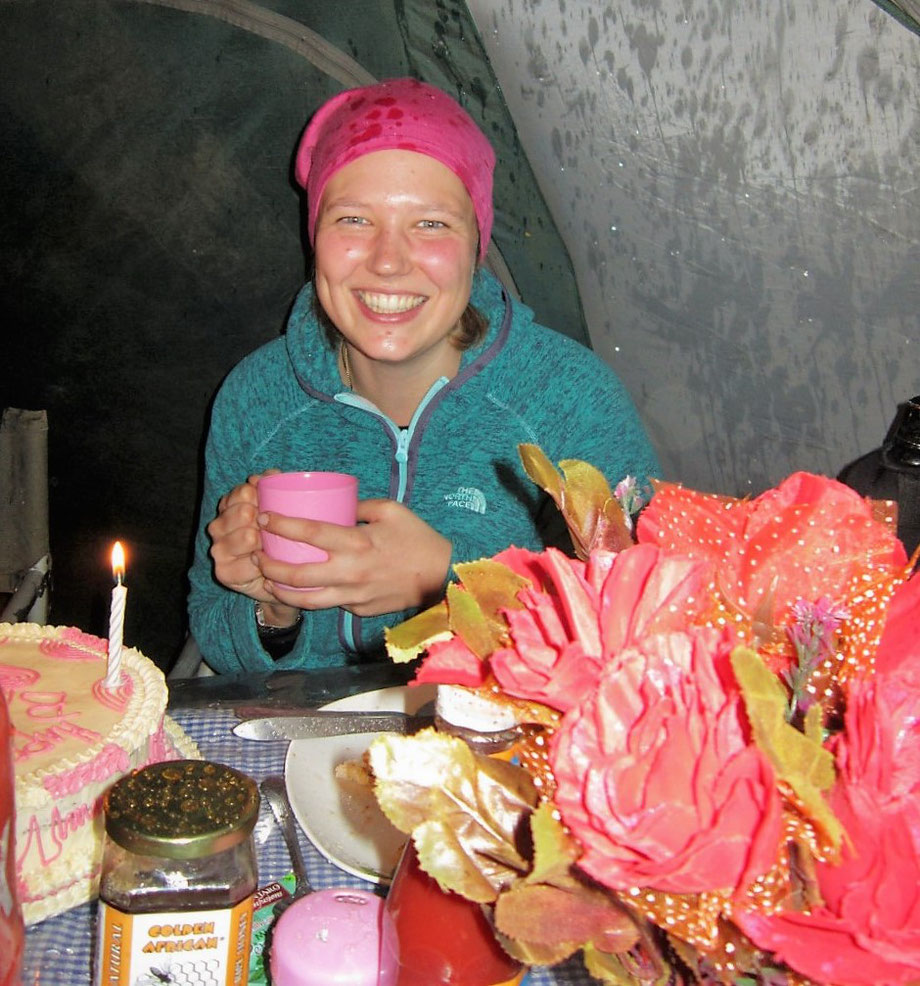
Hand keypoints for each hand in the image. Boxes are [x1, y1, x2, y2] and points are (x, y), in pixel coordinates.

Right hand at [207, 471, 299, 626]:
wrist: (278, 578)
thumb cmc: (279, 541)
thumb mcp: (279, 510)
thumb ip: (274, 486)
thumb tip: (271, 474)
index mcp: (229, 505)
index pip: (242, 492)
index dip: (260, 496)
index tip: (272, 504)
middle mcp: (219, 525)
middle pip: (243, 512)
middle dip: (263, 519)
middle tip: (274, 529)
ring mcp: (219, 549)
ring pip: (246, 536)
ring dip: (264, 542)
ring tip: (272, 546)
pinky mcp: (224, 572)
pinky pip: (246, 564)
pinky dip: (260, 565)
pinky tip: (265, 564)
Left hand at [256, 498, 451, 616]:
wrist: (441, 577)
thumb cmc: (418, 539)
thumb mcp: (391, 511)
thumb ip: (360, 506)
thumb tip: (335, 504)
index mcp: (357, 543)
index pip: (308, 533)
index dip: (281, 525)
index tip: (264, 517)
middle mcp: (350, 572)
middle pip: (296, 574)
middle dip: (269, 564)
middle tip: (258, 553)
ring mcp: (353, 596)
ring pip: (306, 599)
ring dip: (281, 589)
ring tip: (269, 578)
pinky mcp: (359, 610)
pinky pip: (329, 604)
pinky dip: (310, 597)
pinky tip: (301, 588)